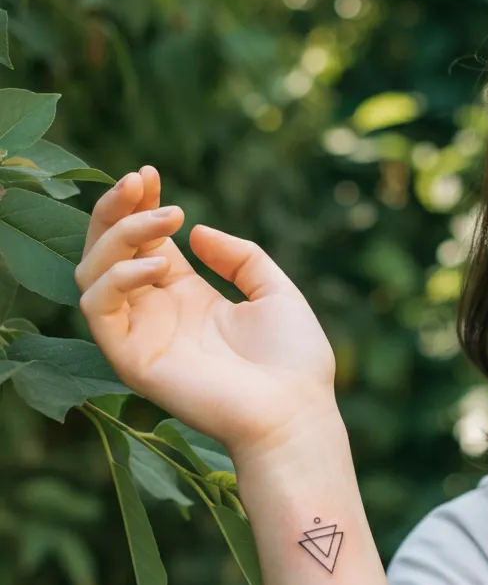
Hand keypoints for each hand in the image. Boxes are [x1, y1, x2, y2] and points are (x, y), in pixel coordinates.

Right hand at [75, 166, 339, 455]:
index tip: (150, 174)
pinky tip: (158, 264)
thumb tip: (198, 230)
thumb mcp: (275, 291)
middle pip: (109, 251)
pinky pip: (98, 309)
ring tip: (166, 219)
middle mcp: (159, 313)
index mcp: (189, 297)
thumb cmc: (295, 359)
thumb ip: (240, 257)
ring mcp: (142, 336)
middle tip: (140, 180)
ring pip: (92, 273)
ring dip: (119, 235)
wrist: (297, 411)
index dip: (140, 206)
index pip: (145, 243)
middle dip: (116, 210)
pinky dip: (117, 278)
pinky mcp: (133, 359)